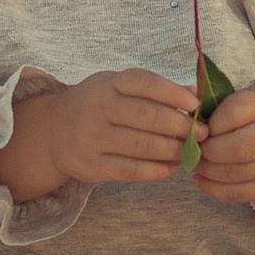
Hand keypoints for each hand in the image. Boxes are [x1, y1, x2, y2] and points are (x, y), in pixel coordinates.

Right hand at [0, 64, 196, 199]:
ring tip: (191, 151)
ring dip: (173, 150)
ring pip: (142, 146)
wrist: (52, 131)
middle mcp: (98, 109)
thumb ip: (152, 89)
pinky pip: (131, 170)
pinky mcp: (93, 166)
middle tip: (202, 133)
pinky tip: (172, 168)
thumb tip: (193, 91)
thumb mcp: (116, 85)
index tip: (195, 104)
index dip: (172, 93)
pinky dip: (156, 171)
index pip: (144, 83)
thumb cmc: (96, 104)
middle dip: (180, 126)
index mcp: (109, 84)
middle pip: (146, 117)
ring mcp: (93, 139)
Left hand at [191, 83, 254, 215]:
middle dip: (210, 152)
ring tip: (197, 164)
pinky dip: (215, 189)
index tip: (201, 128)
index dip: (210, 124)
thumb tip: (187, 122)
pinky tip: (202, 180)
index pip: (234, 113)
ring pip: (238, 174)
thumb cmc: (253, 117)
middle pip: (240, 147)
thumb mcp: (240, 100)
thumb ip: (212, 106)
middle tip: (196, 150)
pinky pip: (241, 194)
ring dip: (209, 171)